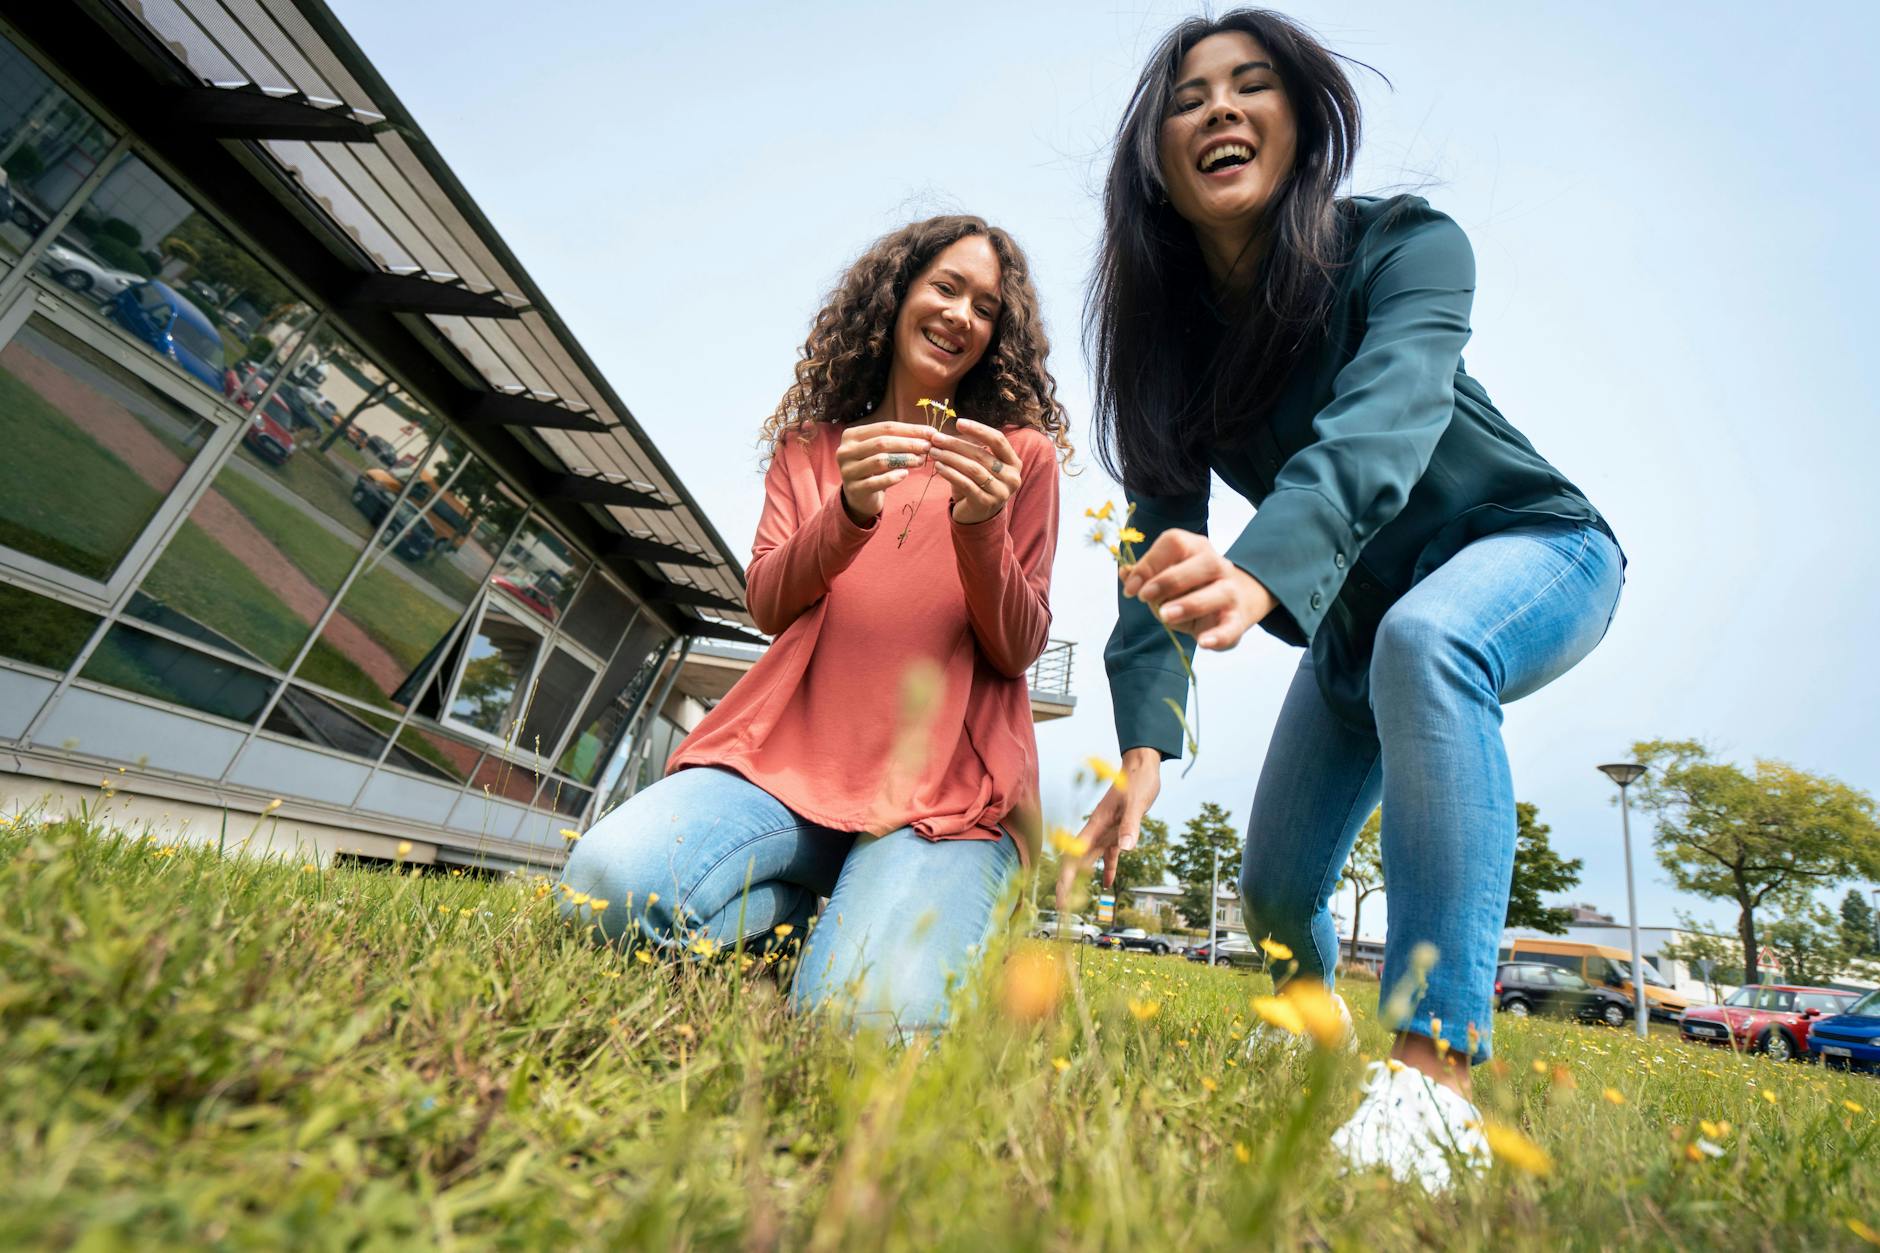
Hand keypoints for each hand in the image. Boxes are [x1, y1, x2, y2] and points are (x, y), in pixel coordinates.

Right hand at [836, 421, 933, 521]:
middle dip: (909, 444)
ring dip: (904, 459)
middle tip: (928, 447)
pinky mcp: (854, 489)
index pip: (885, 428)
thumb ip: (899, 440)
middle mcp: (845, 451)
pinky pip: (876, 482)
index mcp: (851, 435)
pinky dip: (892, 477)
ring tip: (920, 460)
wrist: (859, 495)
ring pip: (880, 461)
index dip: (910, 429)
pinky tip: (905, 474)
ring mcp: (848, 471)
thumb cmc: (874, 467)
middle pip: (882, 443)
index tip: (931, 433)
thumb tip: (929, 434)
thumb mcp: (881, 450)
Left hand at [928, 418, 1020, 525]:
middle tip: (936, 438)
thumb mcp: (982, 465)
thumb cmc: (979, 483)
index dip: (978, 429)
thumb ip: (972, 449)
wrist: (979, 515)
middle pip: (982, 454)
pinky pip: (966, 484)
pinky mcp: (986, 503)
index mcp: (1014, 462)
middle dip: (956, 444)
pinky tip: (939, 466)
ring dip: (950, 458)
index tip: (959, 422)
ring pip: (973, 469)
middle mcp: (1012, 477)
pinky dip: (950, 473)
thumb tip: (945, 433)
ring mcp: (1000, 492)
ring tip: (934, 451)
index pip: (998, 440)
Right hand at [1063, 748, 1162, 895]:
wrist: (1142, 766)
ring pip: (1089, 859)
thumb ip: (1130, 825)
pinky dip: (1107, 868)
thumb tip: (1126, 849)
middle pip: (1076, 861)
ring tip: (1076, 900)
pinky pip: (1109, 854)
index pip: (1074, 856)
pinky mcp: (1119, 830)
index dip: (1065, 878)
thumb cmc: (1138, 781)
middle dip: (1067, 884)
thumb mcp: (1136, 803)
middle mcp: (1096, 830)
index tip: (1061, 897)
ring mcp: (1106, 830)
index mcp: (1096, 824)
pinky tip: (1107, 883)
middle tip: (1064, 909)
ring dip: (1082, 879)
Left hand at [1121, 529, 1276, 650]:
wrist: (1230, 604)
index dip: (1149, 563)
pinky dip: (1217, 636)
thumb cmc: (1188, 590)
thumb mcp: (1163, 580)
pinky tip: (1202, 642)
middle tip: (1145, 597)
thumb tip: (1124, 572)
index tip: (1132, 589)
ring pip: (1218, 593)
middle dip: (1169, 581)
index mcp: (1195, 548)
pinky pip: (1231, 627)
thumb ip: (1144, 576)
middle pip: (1202, 564)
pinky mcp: (1236, 620)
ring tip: (1165, 616)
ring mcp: (1231, 592)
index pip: (1174, 543)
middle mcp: (1217, 565)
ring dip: (1189, 604)